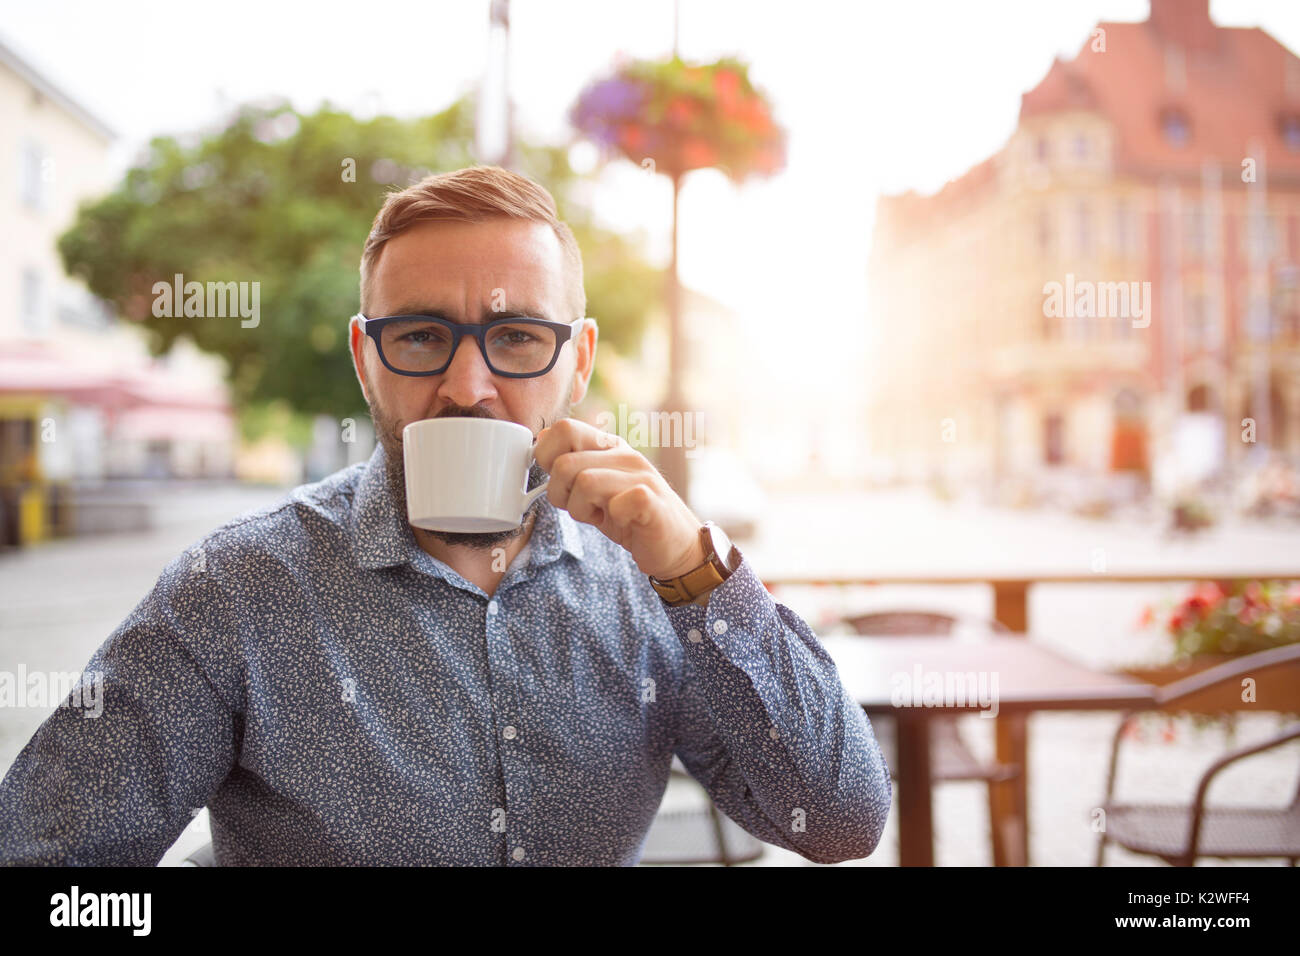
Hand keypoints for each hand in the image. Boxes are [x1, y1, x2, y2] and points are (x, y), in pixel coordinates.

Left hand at [533, 419, 704, 579]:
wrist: (676, 548)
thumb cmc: (632, 519)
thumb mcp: (596, 489)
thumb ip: (573, 466)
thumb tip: (540, 443)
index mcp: (609, 447)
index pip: (563, 429)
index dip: (547, 458)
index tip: (559, 482)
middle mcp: (625, 455)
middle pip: (564, 463)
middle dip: (560, 494)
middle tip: (581, 508)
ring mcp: (640, 475)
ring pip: (583, 483)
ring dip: (582, 510)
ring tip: (601, 516)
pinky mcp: (650, 500)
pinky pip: (614, 503)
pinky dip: (610, 520)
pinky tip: (621, 523)